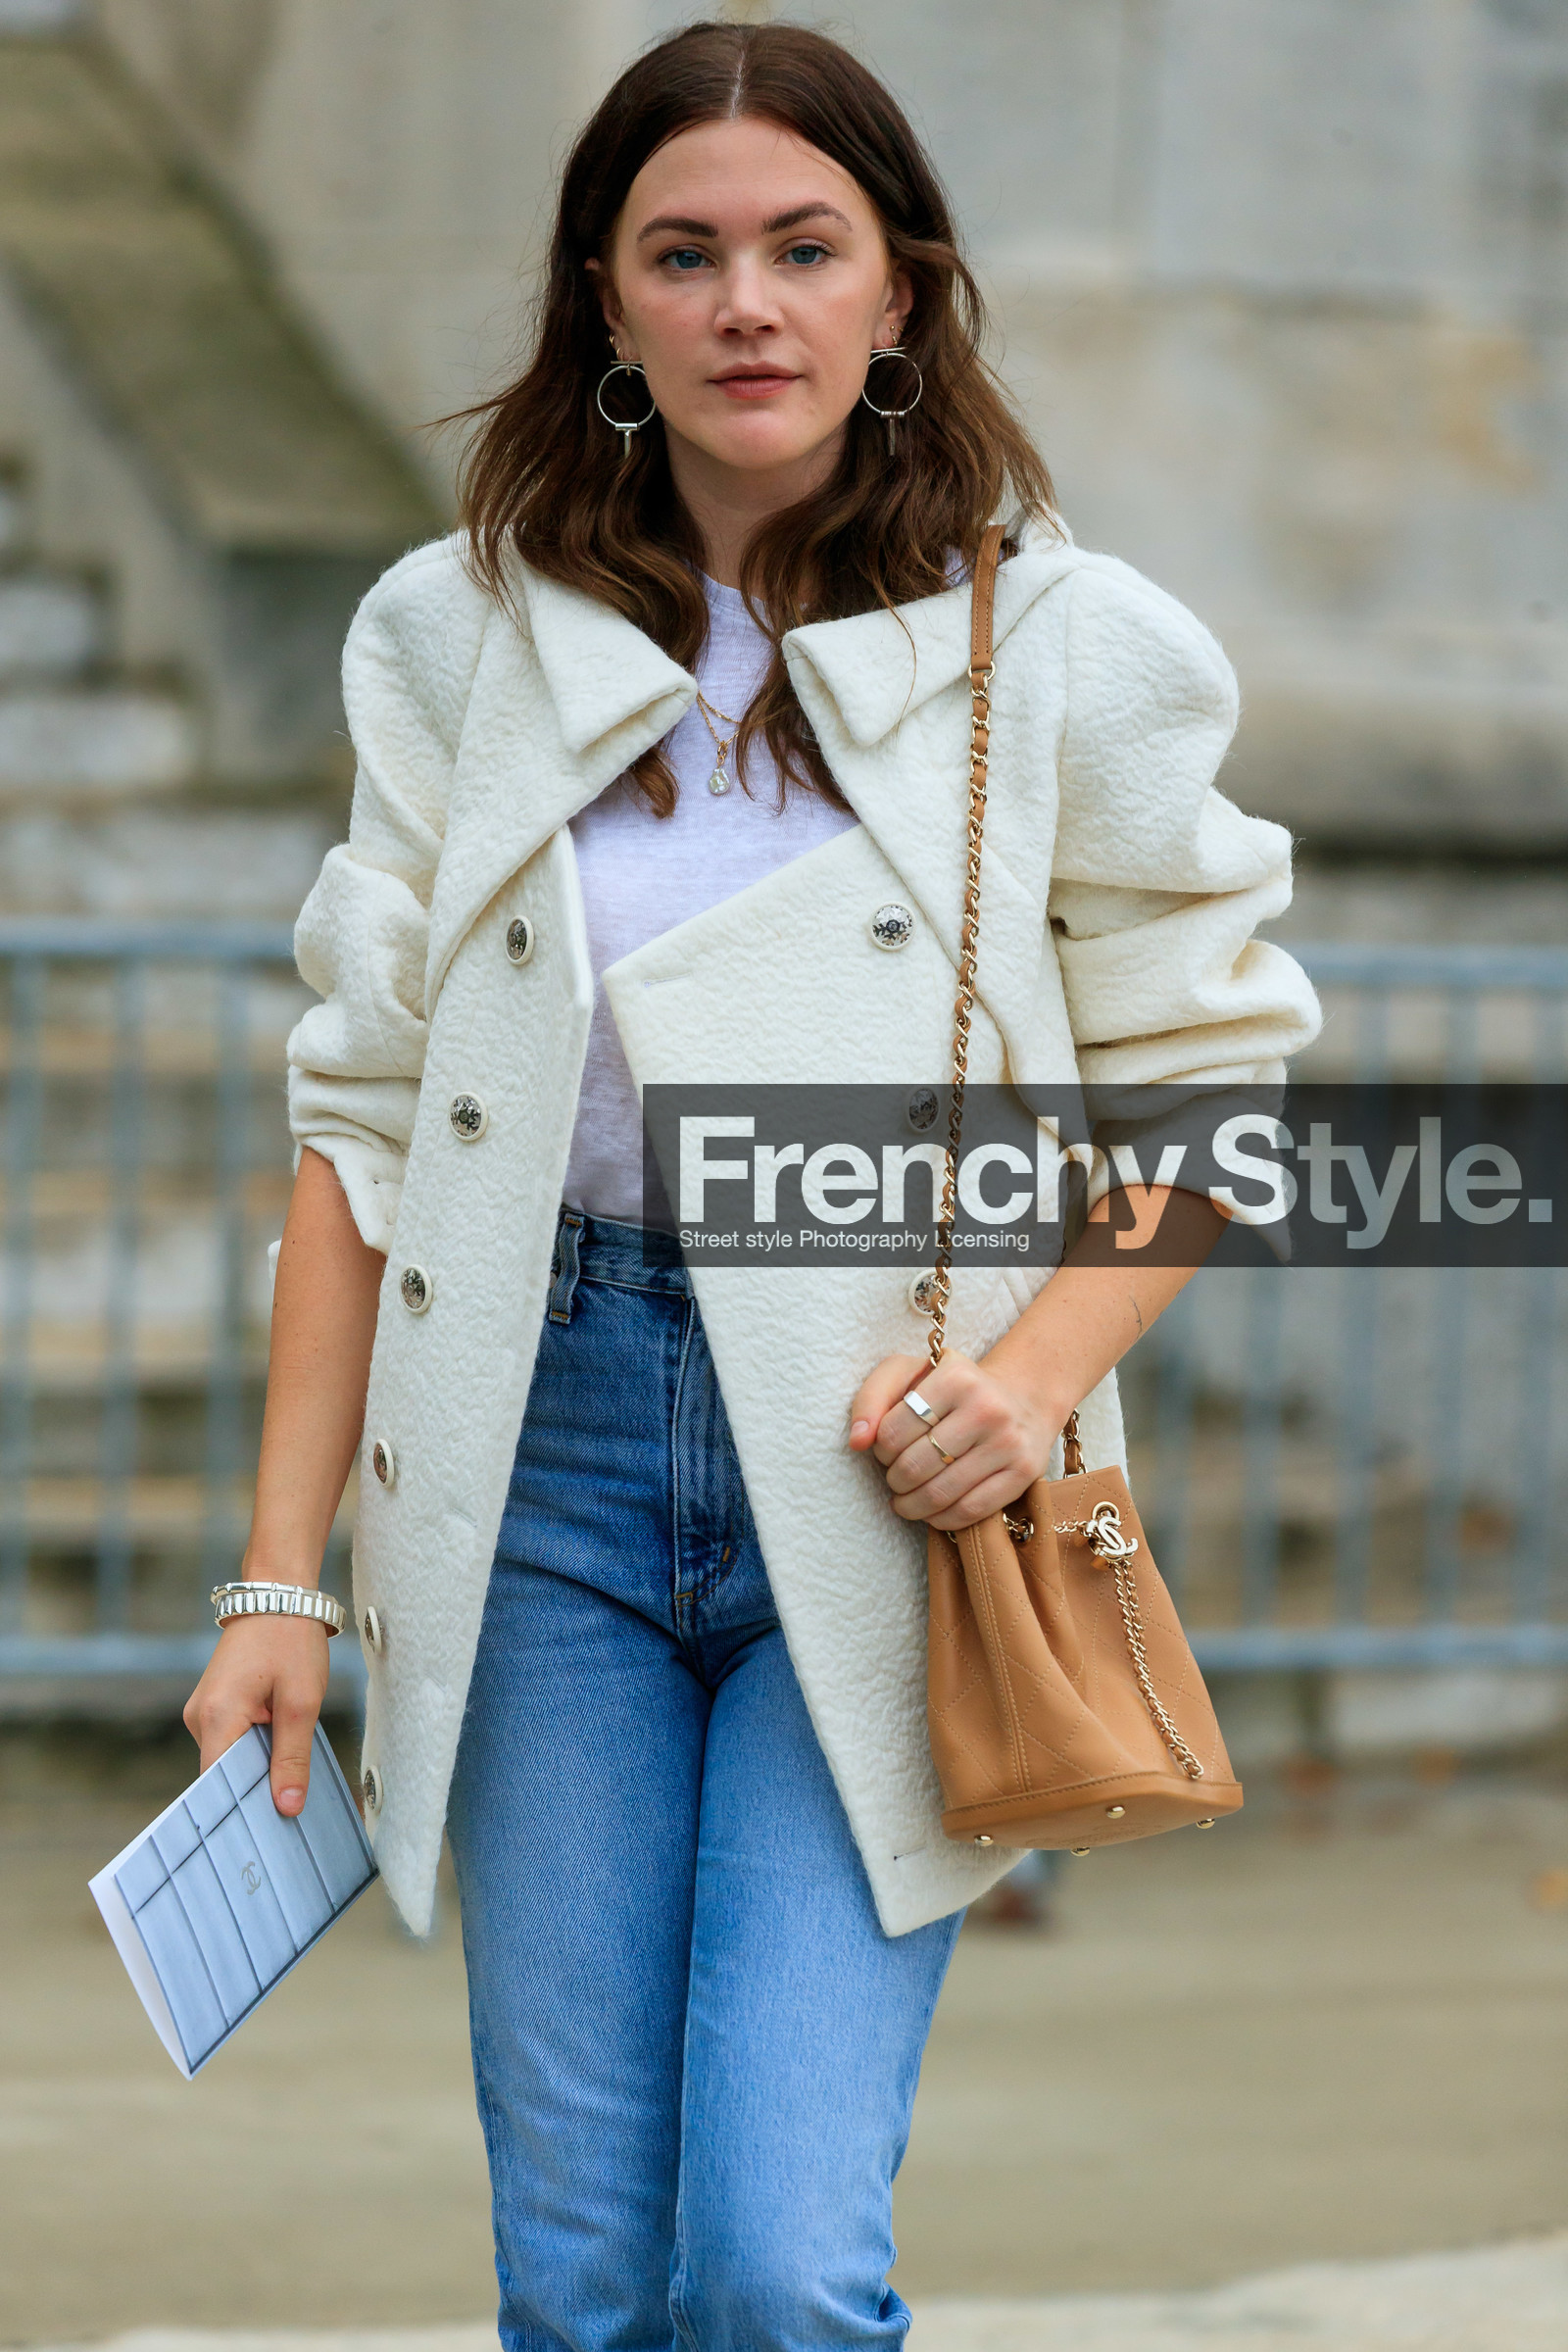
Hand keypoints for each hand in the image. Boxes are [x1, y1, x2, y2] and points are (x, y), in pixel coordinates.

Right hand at [183, 1612, 331, 1816]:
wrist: (278, 1594)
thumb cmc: (291, 1640)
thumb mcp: (302, 1701)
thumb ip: (292, 1756)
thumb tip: (285, 1807)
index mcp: (217, 1716)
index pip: (218, 1786)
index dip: (241, 1811)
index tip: (266, 1837)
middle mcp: (200, 1717)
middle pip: (222, 1776)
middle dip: (253, 1793)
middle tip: (287, 1817)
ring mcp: (204, 1711)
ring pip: (228, 1760)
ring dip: (256, 1770)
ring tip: (289, 1787)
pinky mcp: (215, 1706)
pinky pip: (231, 1742)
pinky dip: (253, 1752)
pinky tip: (279, 1757)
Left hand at [847, 1350, 1062, 1532]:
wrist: (1023, 1396)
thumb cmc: (954, 1387)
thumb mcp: (909, 1373)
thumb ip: (872, 1398)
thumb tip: (856, 1441)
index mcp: (955, 1377)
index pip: (892, 1432)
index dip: (879, 1449)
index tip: (886, 1449)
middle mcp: (987, 1408)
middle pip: (914, 1466)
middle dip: (894, 1479)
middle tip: (896, 1476)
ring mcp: (1008, 1442)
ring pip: (940, 1494)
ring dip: (911, 1505)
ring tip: (905, 1499)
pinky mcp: (1024, 1472)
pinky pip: (970, 1511)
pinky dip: (941, 1519)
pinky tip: (932, 1510)